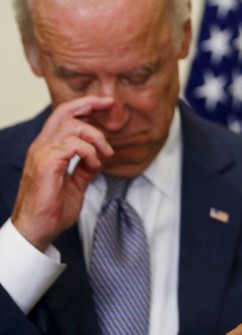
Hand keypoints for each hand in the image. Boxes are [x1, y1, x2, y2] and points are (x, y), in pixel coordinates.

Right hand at [11, 95, 114, 250]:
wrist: (37, 230)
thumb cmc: (52, 210)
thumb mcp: (75, 184)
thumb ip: (84, 168)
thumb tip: (98, 158)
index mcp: (47, 149)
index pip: (62, 117)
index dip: (84, 106)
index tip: (105, 104)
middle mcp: (41, 147)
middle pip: (64, 112)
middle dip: (89, 104)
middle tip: (110, 104)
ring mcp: (42, 153)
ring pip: (72, 126)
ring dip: (96, 137)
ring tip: (106, 154)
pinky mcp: (46, 163)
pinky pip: (73, 145)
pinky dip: (89, 152)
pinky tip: (94, 164)